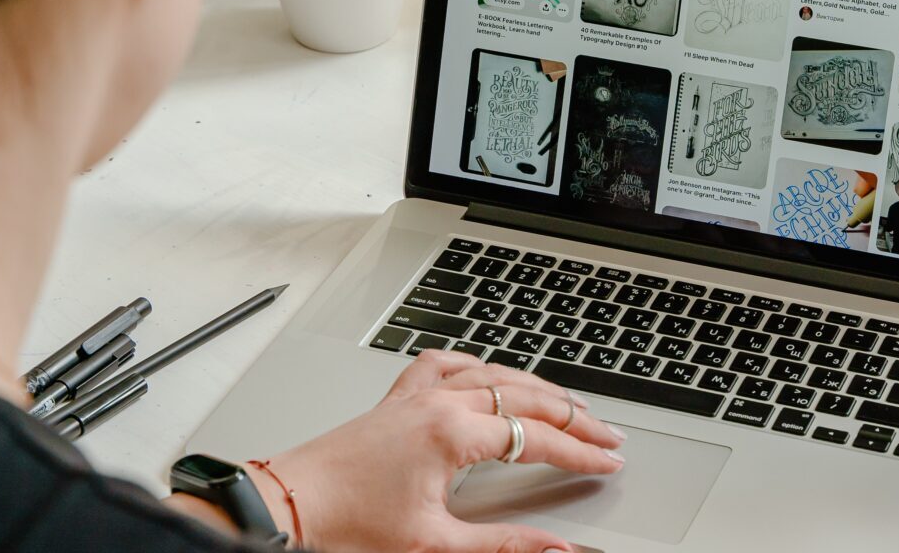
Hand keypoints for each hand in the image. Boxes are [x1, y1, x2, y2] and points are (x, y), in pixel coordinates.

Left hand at [257, 349, 624, 551]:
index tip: (609, 460)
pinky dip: (478, 365)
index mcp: (451, 433)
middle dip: (574, 416)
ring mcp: (415, 396)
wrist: (288, 505)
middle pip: (525, 397)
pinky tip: (488, 371)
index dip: (580, 451)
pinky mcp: (395, 400)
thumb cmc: (347, 523)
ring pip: (493, 374)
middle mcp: (437, 403)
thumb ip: (505, 544)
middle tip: (608, 433)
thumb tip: (557, 549)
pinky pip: (445, 365)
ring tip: (568, 404)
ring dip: (537, 388)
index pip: (537, 438)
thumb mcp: (435, 545)